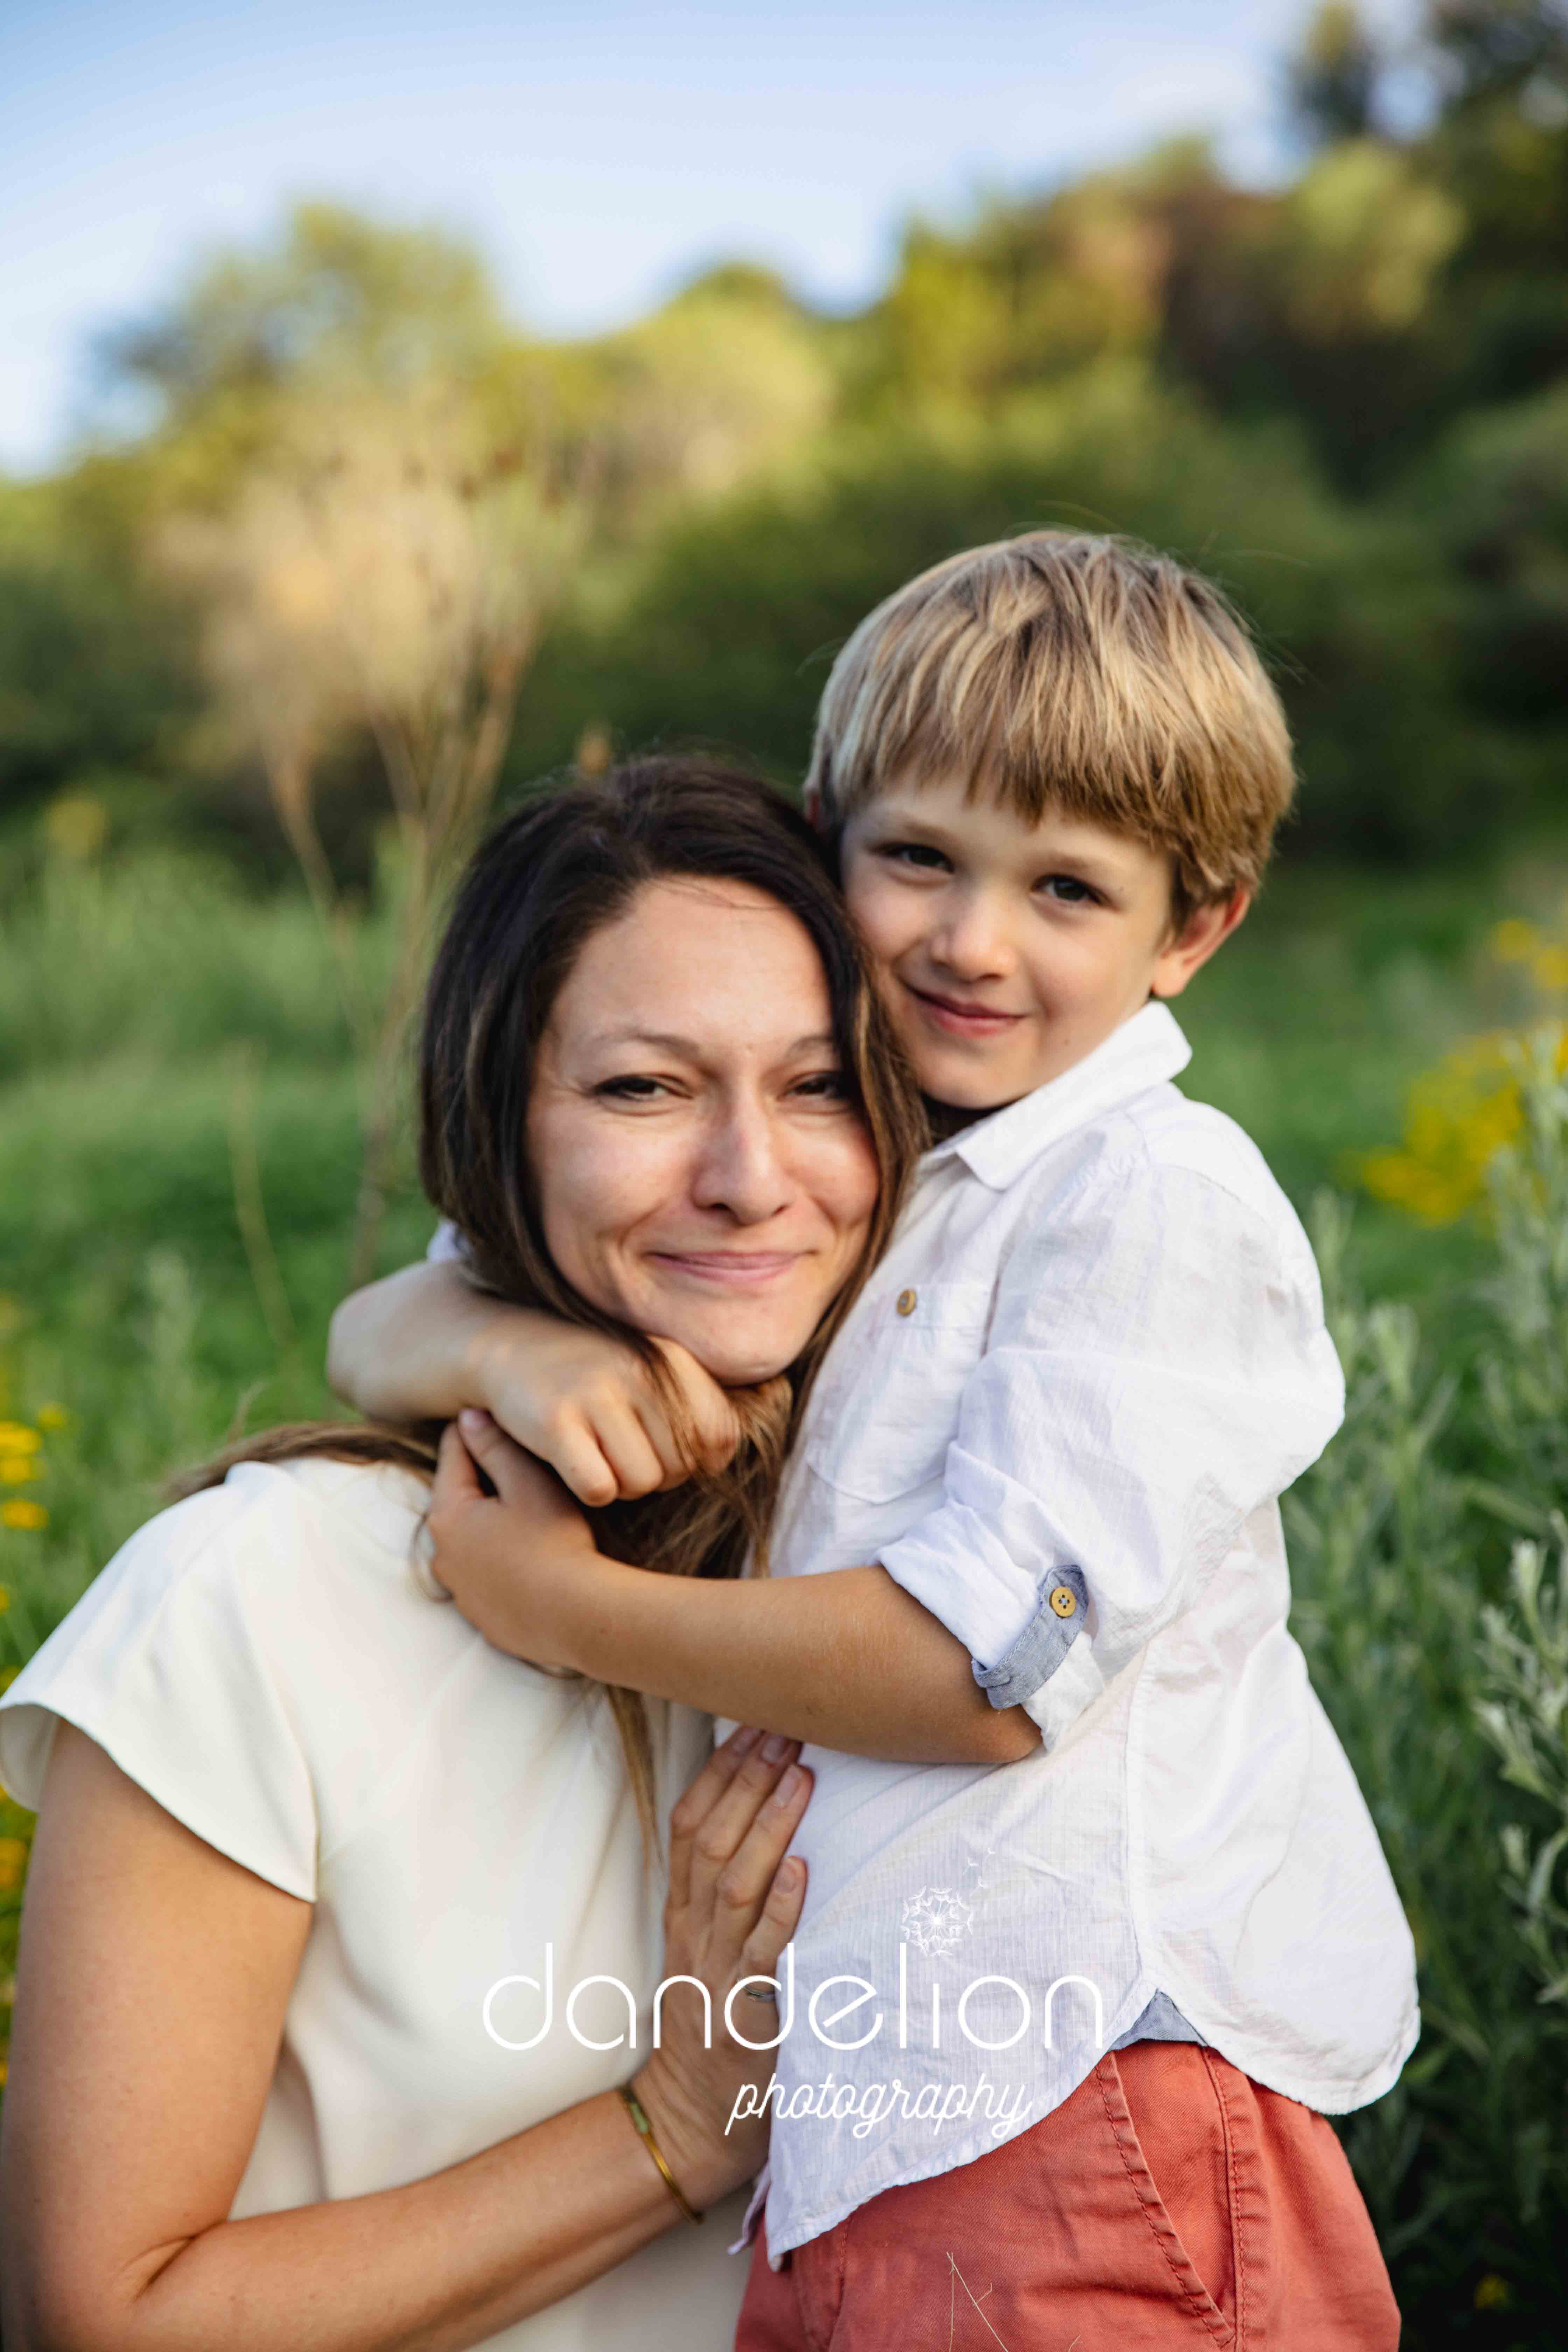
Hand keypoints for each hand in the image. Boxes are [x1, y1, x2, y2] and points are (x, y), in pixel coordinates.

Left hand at [425, 1411, 602, 1666]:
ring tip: (526, 1513)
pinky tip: (530, 1558)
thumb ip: (495, 1446)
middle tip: (514, 1461)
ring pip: (470, 1542)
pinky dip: (500, 1562)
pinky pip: (485, 1578)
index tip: (487, 1414)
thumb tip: (468, 1418)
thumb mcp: (528, 1482)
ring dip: (489, 1524)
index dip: (472, 1431)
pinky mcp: (482, 1617)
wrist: (579, 1617)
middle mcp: (443, 1556)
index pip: (452, 1456)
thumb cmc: (556, 1542)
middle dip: (480, 1479)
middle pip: (458, 1501)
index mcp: (448, 1515)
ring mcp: (461, 1592)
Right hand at [473, 1317, 745, 1506]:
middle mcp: (640, 1371)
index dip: (699, 1461)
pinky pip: (599, 1489)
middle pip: (680, 1468)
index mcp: (671, 1359)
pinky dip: (590, 1489)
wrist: (510, 1346)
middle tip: (620, 1451)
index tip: (666, 1451)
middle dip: (655, 1476)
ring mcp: (596, 1394)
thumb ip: (693, 1410)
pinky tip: (574, 1462)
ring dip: (622, 1484)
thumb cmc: (592, 1376)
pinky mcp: (555, 1421)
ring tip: (599, 1454)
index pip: (720, 1435)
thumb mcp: (649, 1375)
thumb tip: (717, 1463)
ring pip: (641, 1483)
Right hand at [630, 1724, 811, 2209]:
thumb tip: (759, 1812)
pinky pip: (763, 1954)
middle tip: (786, 1727)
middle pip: (713, 1840)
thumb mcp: (704, 1946)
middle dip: (748, 1779)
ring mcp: (716, 1972)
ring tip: (800, 1776)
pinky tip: (804, 1871)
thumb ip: (723, 1889)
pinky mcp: (746, 2014)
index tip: (752, 1720)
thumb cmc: (713, 2022)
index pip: (691, 1823)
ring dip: (768, 1826)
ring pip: (735, 1884)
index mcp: (682, 1912)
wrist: (692, 2117)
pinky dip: (783, 1910)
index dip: (719, 1769)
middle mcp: (692, 1932)